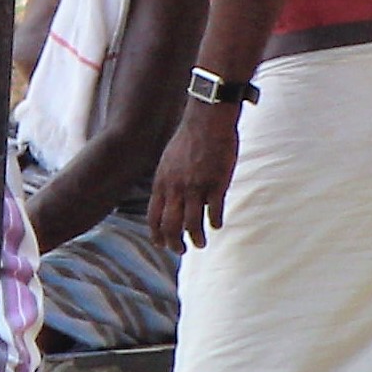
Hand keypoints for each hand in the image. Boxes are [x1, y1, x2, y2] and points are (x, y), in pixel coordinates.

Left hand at [148, 103, 242, 250]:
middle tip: (182, 251)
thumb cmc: (190, 139)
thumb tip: (170, 199)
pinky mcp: (216, 184)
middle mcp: (176, 188)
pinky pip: (214, 212)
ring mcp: (196, 188)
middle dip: (175, 244)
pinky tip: (217, 224)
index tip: (162, 244)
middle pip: (171, 226)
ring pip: (192, 225)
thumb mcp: (168, 161)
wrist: (207, 121)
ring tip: (201, 244)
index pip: (154, 217)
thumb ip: (168, 182)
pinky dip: (215, 222)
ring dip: (197, 239)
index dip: (157, 235)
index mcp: (163, 183)